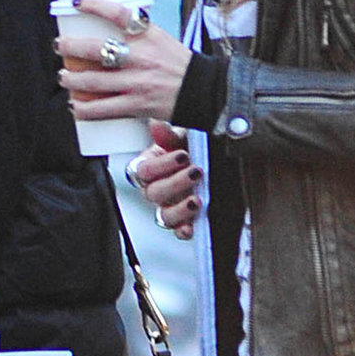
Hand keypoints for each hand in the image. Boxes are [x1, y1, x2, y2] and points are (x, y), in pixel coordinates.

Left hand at [56, 0, 192, 123]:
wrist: (204, 91)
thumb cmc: (179, 64)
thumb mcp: (161, 39)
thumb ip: (137, 33)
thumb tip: (107, 25)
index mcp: (148, 35)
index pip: (118, 13)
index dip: (94, 5)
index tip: (76, 2)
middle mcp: (141, 57)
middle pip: (96, 48)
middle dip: (70, 47)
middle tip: (60, 46)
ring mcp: (137, 82)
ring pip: (93, 80)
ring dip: (71, 78)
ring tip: (64, 76)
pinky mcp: (137, 105)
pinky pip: (103, 109)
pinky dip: (84, 109)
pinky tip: (74, 106)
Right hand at [125, 122, 201, 240]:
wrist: (209, 162)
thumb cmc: (189, 149)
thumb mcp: (181, 138)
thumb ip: (168, 134)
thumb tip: (157, 124)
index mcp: (150, 167)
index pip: (144, 170)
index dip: (162, 165)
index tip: (182, 156)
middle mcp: (156, 189)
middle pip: (154, 193)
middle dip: (176, 183)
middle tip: (196, 172)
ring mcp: (169, 207)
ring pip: (164, 216)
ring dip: (179, 209)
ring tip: (196, 200)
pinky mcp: (183, 221)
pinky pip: (178, 231)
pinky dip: (184, 230)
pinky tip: (192, 227)